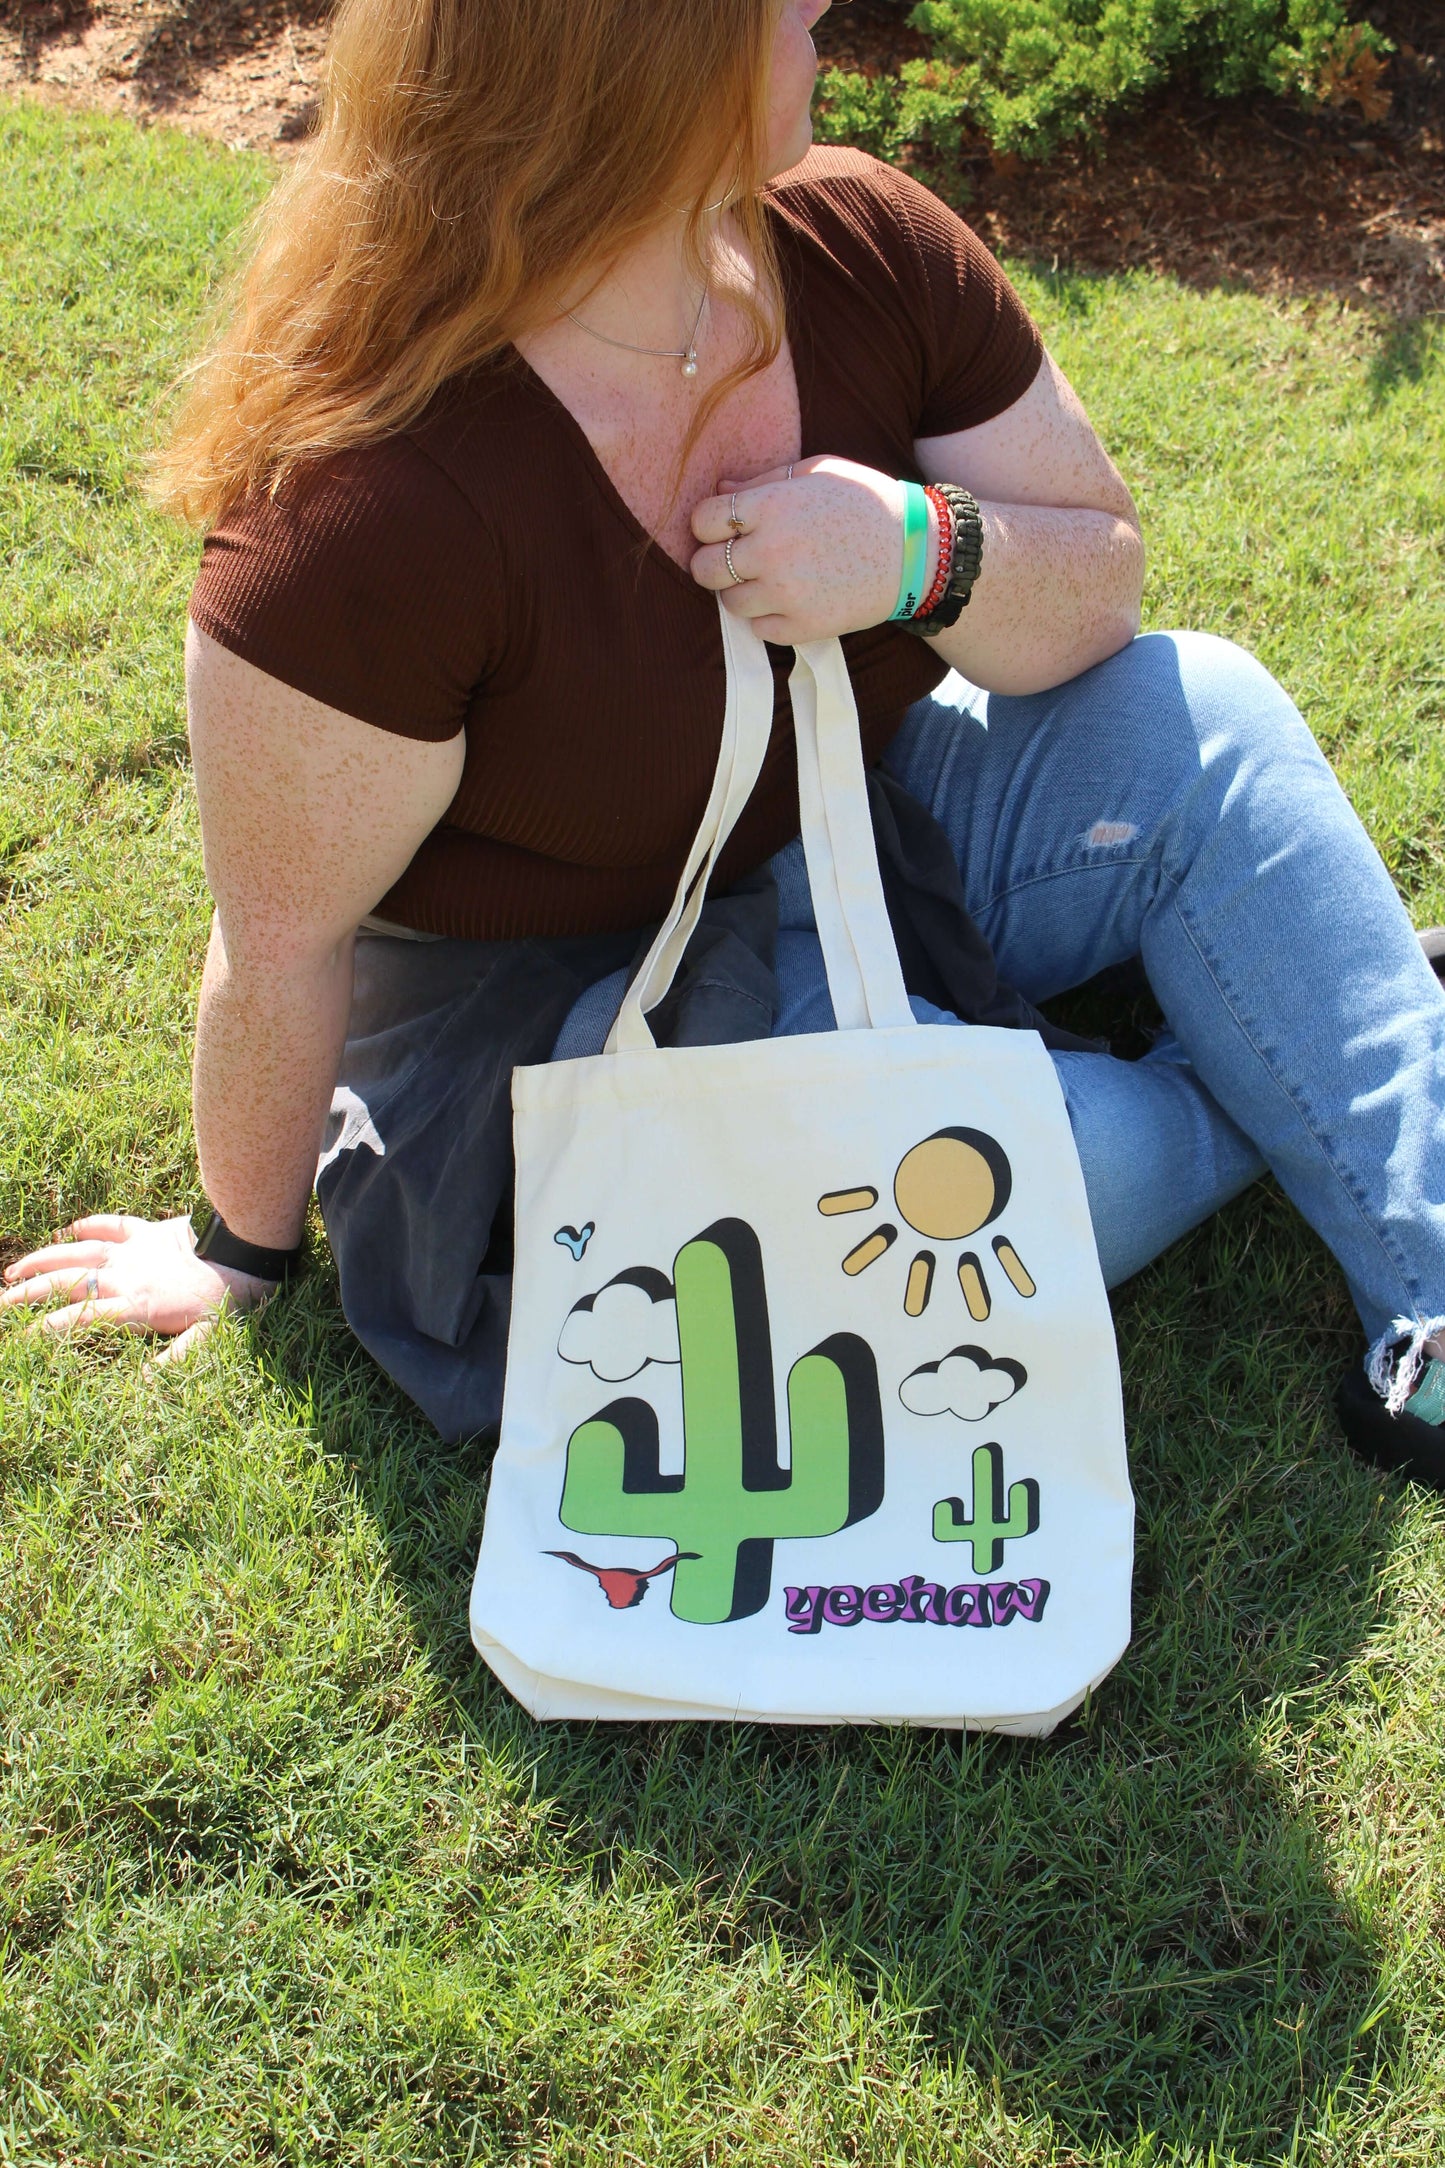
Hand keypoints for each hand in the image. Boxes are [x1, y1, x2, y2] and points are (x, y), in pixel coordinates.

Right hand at [1, 1213, 276, 1362]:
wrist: (244, 1245)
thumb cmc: (230, 1296)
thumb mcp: (208, 1337)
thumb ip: (174, 1361)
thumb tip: (143, 1386)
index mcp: (136, 1305)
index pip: (81, 1319)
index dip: (49, 1328)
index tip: (22, 1337)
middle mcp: (125, 1276)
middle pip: (65, 1283)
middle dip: (27, 1293)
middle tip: (0, 1302)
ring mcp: (133, 1250)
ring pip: (77, 1251)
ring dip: (43, 1259)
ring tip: (13, 1270)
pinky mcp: (148, 1230)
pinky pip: (113, 1224)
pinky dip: (91, 1224)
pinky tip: (71, 1227)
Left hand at [690, 455, 915, 642]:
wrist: (916, 551)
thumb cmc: (866, 502)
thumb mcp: (817, 472)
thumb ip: (763, 481)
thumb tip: (719, 490)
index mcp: (772, 505)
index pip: (702, 521)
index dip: (706, 525)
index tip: (720, 528)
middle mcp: (772, 550)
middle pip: (704, 568)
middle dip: (711, 563)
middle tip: (732, 560)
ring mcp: (786, 593)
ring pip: (729, 602)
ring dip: (740, 592)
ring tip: (767, 579)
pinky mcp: (802, 626)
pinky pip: (759, 629)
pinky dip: (767, 617)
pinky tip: (788, 599)